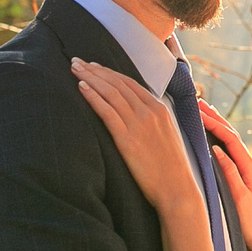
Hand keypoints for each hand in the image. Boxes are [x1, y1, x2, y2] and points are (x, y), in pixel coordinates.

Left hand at [70, 59, 201, 221]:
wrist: (177, 189)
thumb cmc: (171, 168)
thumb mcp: (166, 135)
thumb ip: (153, 121)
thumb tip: (137, 114)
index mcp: (159, 108)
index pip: (130, 83)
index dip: (109, 72)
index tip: (94, 66)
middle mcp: (149, 111)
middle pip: (117, 83)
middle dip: (95, 70)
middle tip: (76, 61)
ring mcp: (139, 124)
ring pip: (110, 93)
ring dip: (90, 77)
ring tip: (74, 68)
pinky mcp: (127, 139)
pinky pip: (107, 111)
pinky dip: (93, 96)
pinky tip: (81, 87)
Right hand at [200, 103, 251, 250]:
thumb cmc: (251, 225)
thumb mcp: (239, 199)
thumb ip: (229, 174)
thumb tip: (216, 149)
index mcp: (248, 168)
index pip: (229, 139)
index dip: (214, 123)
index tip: (198, 111)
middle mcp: (248, 166)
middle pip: (230, 135)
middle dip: (215, 118)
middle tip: (197, 103)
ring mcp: (244, 171)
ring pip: (229, 142)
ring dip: (216, 126)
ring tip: (202, 112)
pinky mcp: (240, 178)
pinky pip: (227, 152)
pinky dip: (217, 140)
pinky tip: (209, 137)